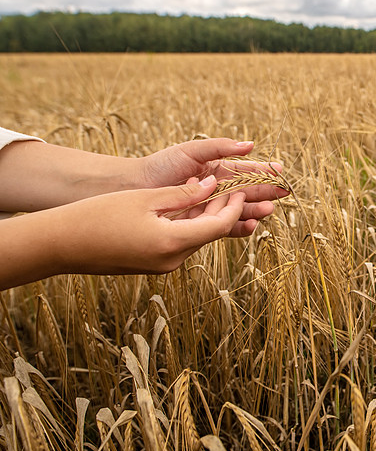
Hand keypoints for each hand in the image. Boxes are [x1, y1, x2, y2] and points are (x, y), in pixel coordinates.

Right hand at [50, 175, 246, 275]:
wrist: (61, 244)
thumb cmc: (99, 216)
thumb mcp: (146, 198)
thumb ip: (184, 193)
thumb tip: (212, 185)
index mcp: (173, 243)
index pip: (220, 225)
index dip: (234, 205)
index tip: (239, 187)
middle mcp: (173, 261)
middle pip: (212, 233)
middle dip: (224, 208)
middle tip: (231, 185)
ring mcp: (163, 265)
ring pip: (197, 237)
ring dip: (206, 215)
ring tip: (209, 189)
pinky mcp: (154, 264)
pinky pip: (181, 243)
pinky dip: (189, 224)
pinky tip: (186, 205)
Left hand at [137, 138, 288, 232]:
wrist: (136, 187)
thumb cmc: (162, 165)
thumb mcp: (193, 150)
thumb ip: (222, 148)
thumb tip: (251, 145)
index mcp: (218, 171)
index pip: (247, 171)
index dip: (264, 172)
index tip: (281, 172)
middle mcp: (218, 190)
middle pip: (248, 192)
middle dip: (265, 193)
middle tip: (282, 194)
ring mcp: (211, 208)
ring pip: (239, 211)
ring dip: (255, 211)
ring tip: (268, 210)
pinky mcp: (202, 224)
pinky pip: (224, 227)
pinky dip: (238, 227)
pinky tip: (250, 226)